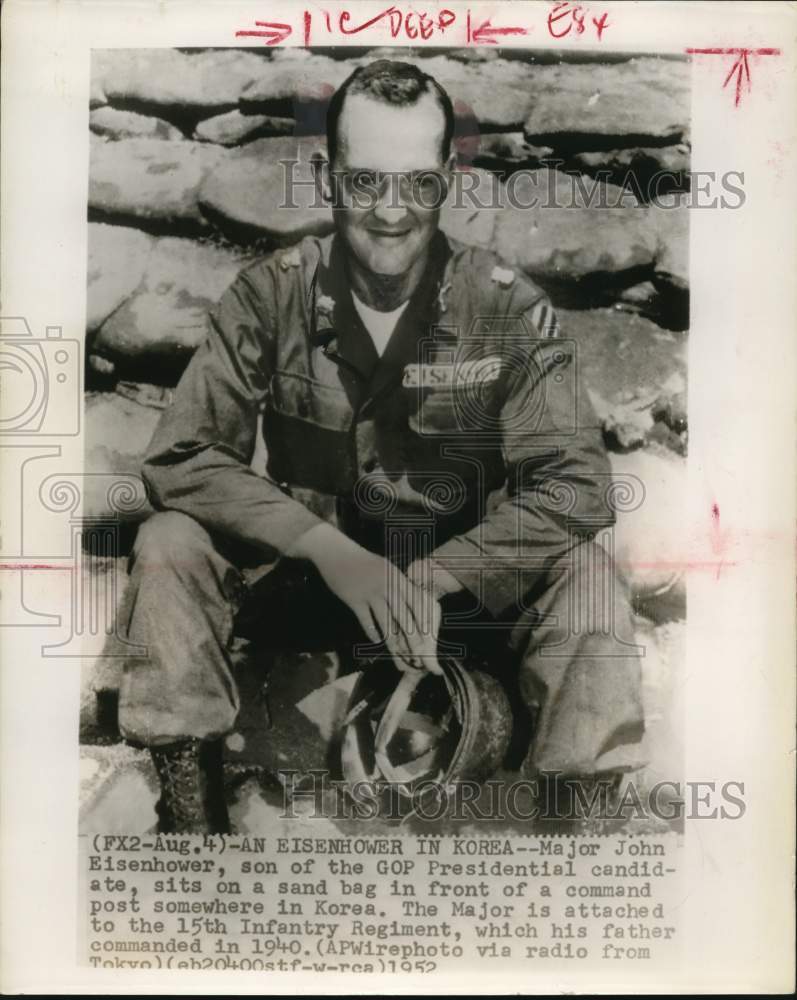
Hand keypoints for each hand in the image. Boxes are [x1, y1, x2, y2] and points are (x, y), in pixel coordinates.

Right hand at [288, 524, 440, 672]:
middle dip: (412, 639)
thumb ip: (399, 586)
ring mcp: (370, 592)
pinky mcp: (354, 599)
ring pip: (385, 621)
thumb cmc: (364, 562)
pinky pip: (365, 619)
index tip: (430, 639)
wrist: (336, 552)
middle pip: (403, 616)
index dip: (424, 622)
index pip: (417, 603)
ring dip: (393, 641)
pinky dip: (371, 631)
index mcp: (398, 578)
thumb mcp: (387, 569)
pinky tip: (375, 641)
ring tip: (398, 655)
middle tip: (418, 656)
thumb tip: (413, 606)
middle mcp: (387, 585)